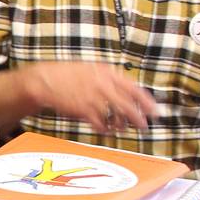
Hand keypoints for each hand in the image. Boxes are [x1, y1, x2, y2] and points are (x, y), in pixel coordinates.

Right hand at [13, 62, 157, 135]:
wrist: (44, 80)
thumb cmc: (67, 75)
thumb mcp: (91, 69)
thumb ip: (109, 79)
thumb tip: (126, 91)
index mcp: (107, 73)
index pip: (134, 89)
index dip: (147, 102)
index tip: (156, 111)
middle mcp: (103, 85)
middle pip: (129, 106)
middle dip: (140, 118)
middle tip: (145, 127)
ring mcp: (94, 99)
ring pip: (116, 117)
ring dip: (122, 125)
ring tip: (122, 128)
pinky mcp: (84, 110)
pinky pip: (101, 124)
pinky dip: (105, 129)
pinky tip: (105, 130)